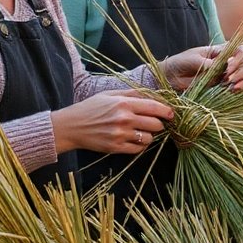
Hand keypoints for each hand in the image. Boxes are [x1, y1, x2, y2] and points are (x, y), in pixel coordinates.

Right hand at [51, 89, 172, 154]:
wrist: (70, 126)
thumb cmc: (91, 108)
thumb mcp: (110, 94)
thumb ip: (133, 93)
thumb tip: (155, 95)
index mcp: (124, 103)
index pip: (155, 107)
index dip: (167, 111)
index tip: (171, 113)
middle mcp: (124, 119)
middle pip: (156, 124)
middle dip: (159, 124)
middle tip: (154, 123)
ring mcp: (120, 135)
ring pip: (149, 138)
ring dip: (149, 135)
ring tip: (141, 131)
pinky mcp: (116, 148)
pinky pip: (139, 149)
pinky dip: (140, 145)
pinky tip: (133, 140)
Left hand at [160, 44, 242, 91]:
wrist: (172, 77)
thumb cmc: (181, 63)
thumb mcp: (192, 59)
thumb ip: (207, 63)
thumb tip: (221, 68)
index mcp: (223, 50)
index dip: (240, 59)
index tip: (228, 68)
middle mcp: (231, 61)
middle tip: (227, 81)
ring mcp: (232, 74)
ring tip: (232, 88)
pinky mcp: (230, 86)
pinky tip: (233, 91)